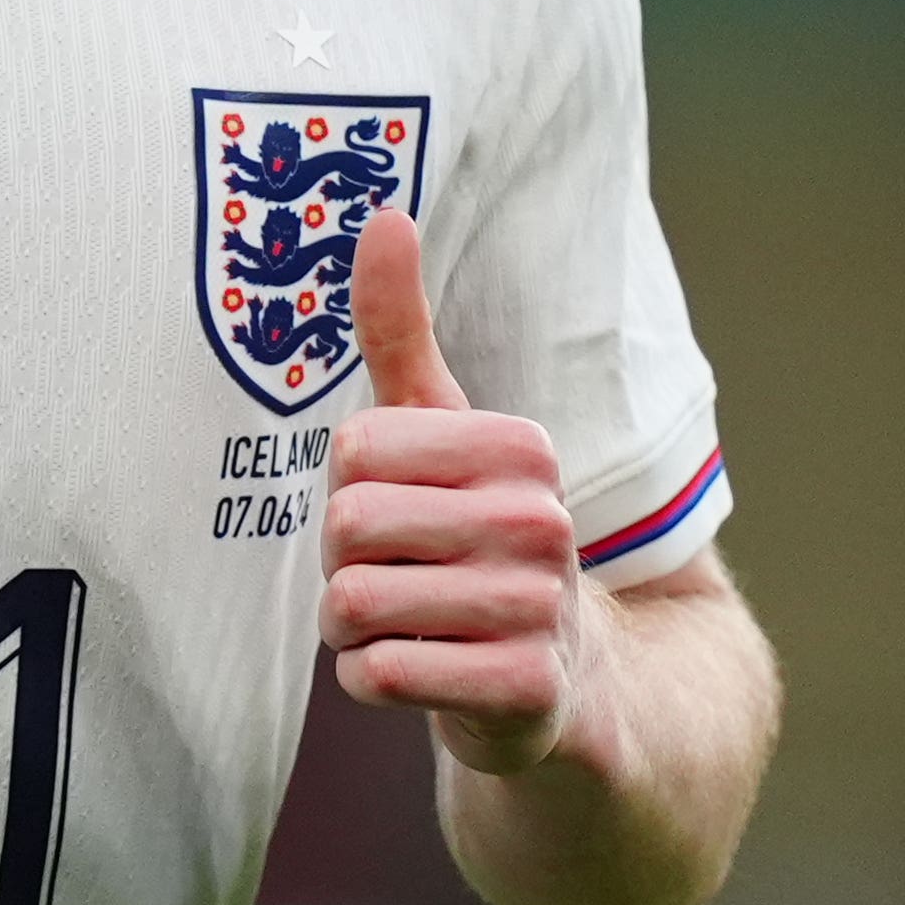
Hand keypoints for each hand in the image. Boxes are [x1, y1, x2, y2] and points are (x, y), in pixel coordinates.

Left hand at [319, 214, 597, 778]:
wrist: (563, 683)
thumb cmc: (474, 543)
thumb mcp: (443, 433)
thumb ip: (403, 330)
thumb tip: (382, 213)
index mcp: (520, 448)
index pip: (353, 452)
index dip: (349, 494)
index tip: (400, 514)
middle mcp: (542, 522)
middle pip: (346, 530)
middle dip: (341, 568)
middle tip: (394, 581)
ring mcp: (542, 609)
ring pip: (354, 608)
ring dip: (348, 631)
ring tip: (403, 628)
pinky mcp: (527, 691)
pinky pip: (380, 676)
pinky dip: (370, 682)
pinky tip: (418, 674)